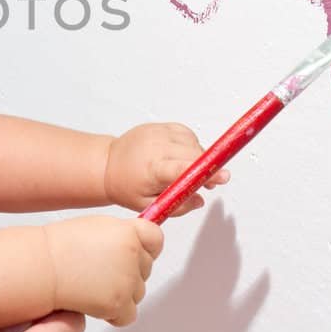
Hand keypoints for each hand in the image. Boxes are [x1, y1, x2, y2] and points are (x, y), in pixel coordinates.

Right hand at [42, 216, 162, 324]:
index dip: (146, 248)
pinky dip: (114, 314)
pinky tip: (95, 302)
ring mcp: (127, 280)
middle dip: (129, 273)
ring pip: (138, 293)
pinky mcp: (118, 303)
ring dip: (121, 294)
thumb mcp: (97, 227)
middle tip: (102, 271)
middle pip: (146, 269)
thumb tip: (138, 245)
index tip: (138, 253)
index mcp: (127, 231)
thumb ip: (122, 235)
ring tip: (93, 285)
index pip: (156, 239)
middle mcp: (132, 254)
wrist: (42, 267)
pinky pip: (129, 316)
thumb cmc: (60, 248)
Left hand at [104, 122, 228, 215]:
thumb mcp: (148, 205)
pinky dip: (190, 145)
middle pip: (194, 155)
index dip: (205, 172)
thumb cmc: (126, 185)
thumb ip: (177, 205)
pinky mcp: (161, 126)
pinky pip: (186, 133)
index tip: (223, 176)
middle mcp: (156, 147)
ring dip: (198, 157)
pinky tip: (182, 156)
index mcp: (152, 169)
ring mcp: (158, 133)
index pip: (184, 169)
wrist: (107, 163)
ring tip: (186, 171)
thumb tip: (199, 200)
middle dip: (207, 169)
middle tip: (209, 183)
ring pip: (193, 143)